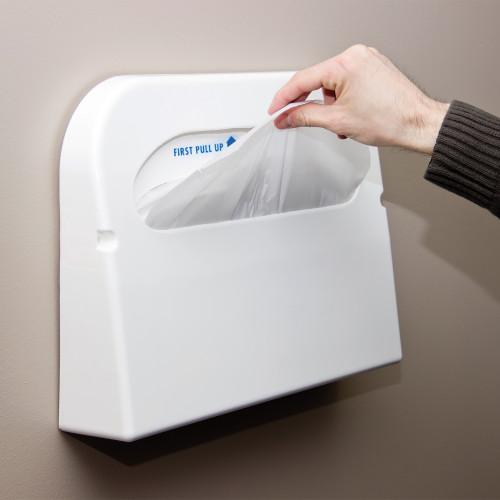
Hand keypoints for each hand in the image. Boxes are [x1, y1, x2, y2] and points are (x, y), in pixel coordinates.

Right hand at [268, 44, 448, 154]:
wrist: (418, 124)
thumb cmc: (390, 120)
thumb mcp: (337, 121)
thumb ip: (305, 117)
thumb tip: (286, 118)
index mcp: (345, 63)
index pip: (303, 79)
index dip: (284, 98)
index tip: (275, 110)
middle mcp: (356, 55)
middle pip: (318, 80)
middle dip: (314, 105)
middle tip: (308, 122)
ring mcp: (367, 60)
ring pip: (333, 84)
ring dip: (332, 105)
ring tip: (345, 123)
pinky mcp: (374, 68)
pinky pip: (348, 82)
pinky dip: (344, 100)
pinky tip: (352, 114)